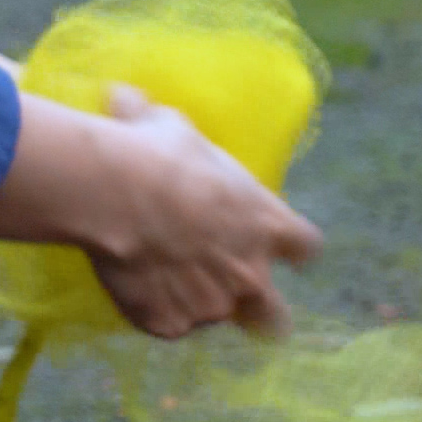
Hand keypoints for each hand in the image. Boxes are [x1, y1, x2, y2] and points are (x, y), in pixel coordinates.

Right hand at [0, 88, 319, 340]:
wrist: (115, 195)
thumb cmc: (155, 153)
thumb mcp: (168, 126)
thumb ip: (161, 123)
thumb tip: (124, 97)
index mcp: (267, 225)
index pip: (306, 246)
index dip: (291, 246)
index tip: (276, 243)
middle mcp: (251, 274)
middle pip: (275, 318)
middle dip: (262, 315)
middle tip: (234, 301)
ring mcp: (212, 306)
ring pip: (210, 316)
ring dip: (193, 302)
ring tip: (157, 276)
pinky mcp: (170, 324)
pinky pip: (166, 324)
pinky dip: (153, 311)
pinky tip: (131, 286)